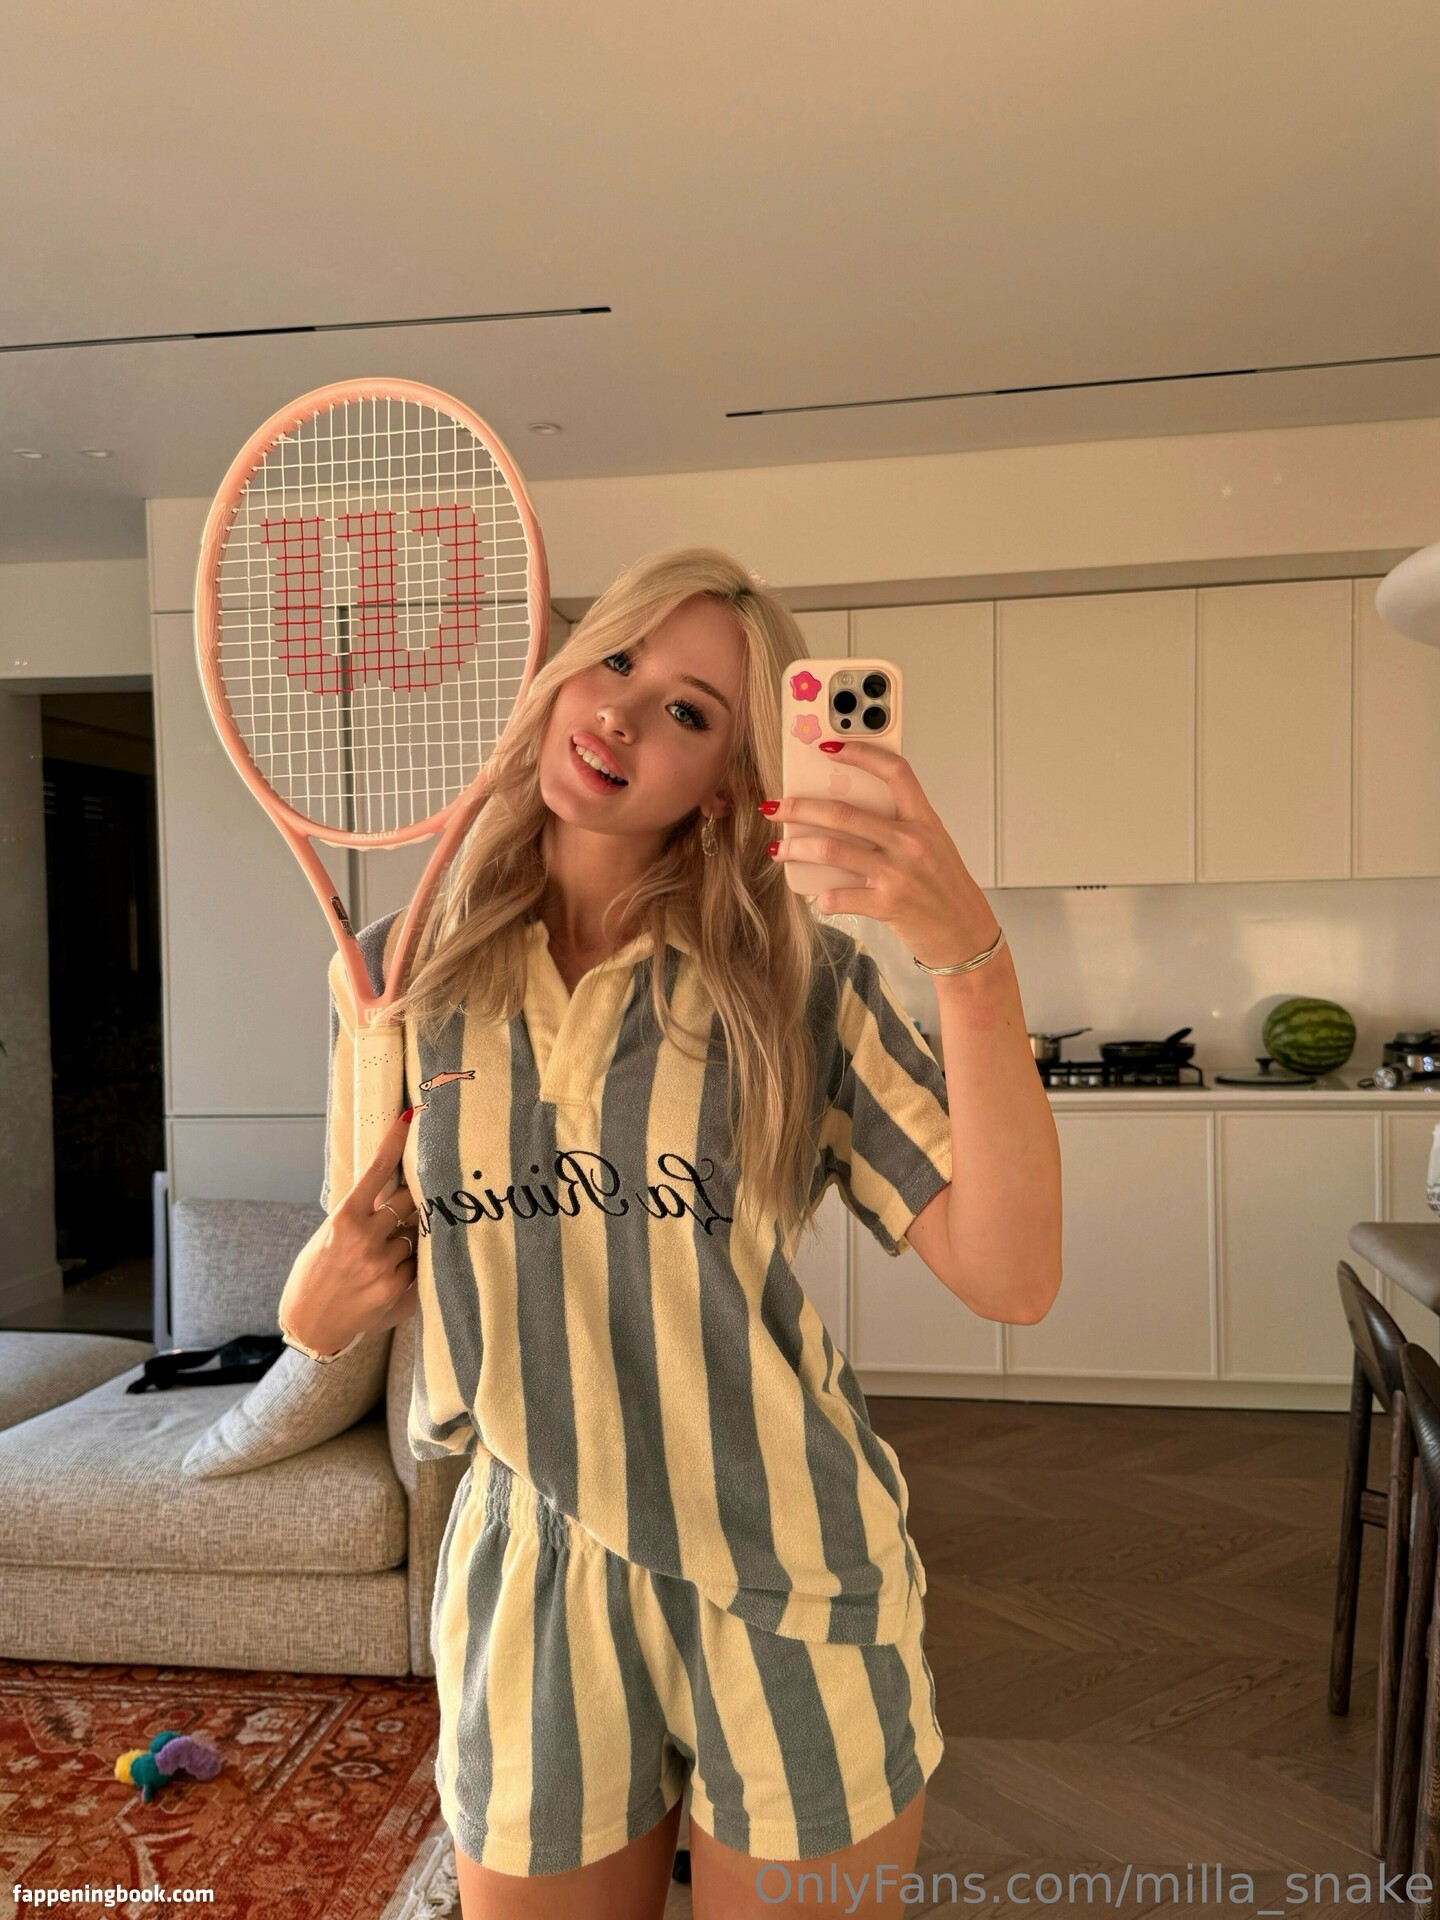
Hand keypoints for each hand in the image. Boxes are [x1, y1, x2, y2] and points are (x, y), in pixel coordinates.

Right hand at [279, 1107, 423, 1357]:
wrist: (310, 1327)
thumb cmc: (315, 1275)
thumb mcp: (328, 1236)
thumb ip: (359, 1213)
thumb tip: (391, 1187)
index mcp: (344, 1220)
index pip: (377, 1171)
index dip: (395, 1142)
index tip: (410, 1117)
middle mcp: (365, 1239)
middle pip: (409, 1200)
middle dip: (413, 1200)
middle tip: (412, 1204)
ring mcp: (384, 1265)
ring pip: (418, 1233)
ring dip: (412, 1237)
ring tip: (390, 1252)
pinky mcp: (399, 1290)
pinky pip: (420, 1264)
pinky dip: (413, 1263)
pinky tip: (394, 1273)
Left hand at [765, 738, 1000, 969]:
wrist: (965, 934)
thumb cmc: (945, 889)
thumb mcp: (932, 846)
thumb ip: (898, 827)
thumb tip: (845, 816)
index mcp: (923, 820)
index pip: (894, 772)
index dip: (861, 753)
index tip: (829, 747)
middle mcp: (911, 842)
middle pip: (844, 813)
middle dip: (800, 807)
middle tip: (776, 807)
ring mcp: (898, 873)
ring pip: (832, 850)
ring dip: (797, 848)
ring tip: (779, 849)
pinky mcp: (888, 905)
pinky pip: (839, 896)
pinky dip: (822, 898)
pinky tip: (818, 897)